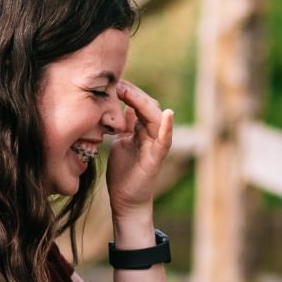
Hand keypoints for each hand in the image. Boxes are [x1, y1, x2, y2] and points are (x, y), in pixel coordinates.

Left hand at [105, 80, 174, 219]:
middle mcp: (152, 135)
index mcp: (142, 130)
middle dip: (133, 93)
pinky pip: (165, 141)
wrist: (124, 199)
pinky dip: (168, 127)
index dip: (128, 92)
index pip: (139, 104)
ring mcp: (156, 146)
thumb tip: (124, 106)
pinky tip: (169, 114)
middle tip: (117, 83)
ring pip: (156, 118)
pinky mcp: (156, 159)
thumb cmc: (122, 172)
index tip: (112, 83)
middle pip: (149, 106)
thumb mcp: (120, 141)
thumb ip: (125, 125)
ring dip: (143, 103)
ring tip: (129, 93)